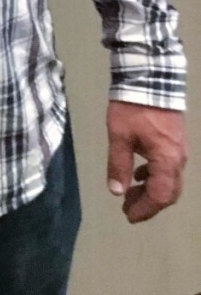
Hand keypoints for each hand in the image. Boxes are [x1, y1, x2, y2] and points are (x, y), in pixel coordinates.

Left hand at [106, 100, 186, 222]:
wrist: (150, 79)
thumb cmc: (132, 108)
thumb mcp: (119, 136)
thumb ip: (118, 164)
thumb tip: (116, 191)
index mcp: (166, 160)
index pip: (159, 196)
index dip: (144, 209)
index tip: (128, 215)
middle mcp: (178, 159)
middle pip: (168, 192)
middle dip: (148, 203)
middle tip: (127, 208)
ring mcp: (178, 150)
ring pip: (169, 180)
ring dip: (150, 190)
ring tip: (129, 193)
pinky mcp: (174, 141)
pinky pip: (167, 167)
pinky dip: (153, 175)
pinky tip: (138, 173)